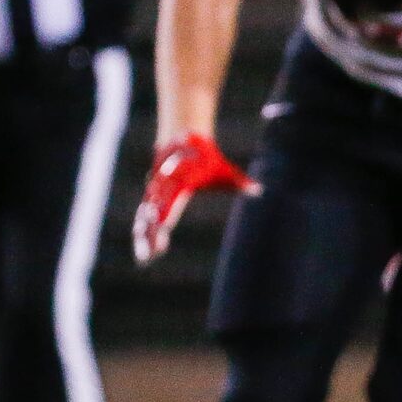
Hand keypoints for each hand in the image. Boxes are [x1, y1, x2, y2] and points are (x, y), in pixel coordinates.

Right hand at [133, 133, 255, 264]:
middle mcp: (163, 188)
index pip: (170, 199)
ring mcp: (154, 193)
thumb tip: (258, 190)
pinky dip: (142, 233)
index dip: (164, 213)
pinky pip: (143, 217)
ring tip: (144, 259)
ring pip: (144, 217)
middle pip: (152, 212)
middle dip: (150, 232)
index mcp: (180, 181)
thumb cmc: (207, 160)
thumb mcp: (224, 171)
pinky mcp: (151, 199)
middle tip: (151, 254)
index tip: (161, 228)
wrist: (184, 141)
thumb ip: (239, 182)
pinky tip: (144, 254)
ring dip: (143, 238)